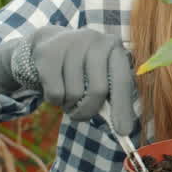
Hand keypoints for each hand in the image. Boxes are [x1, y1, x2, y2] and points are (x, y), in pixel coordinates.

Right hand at [0, 25, 135, 135]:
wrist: (50, 43)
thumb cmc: (84, 66)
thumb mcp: (103, 73)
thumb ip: (113, 96)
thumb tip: (123, 129)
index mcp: (114, 47)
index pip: (122, 81)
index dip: (123, 108)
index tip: (123, 131)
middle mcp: (95, 41)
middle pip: (97, 91)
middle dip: (89, 110)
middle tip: (80, 114)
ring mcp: (70, 44)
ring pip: (74, 94)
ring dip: (70, 105)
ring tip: (68, 95)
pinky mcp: (48, 54)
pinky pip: (55, 94)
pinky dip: (55, 101)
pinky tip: (56, 88)